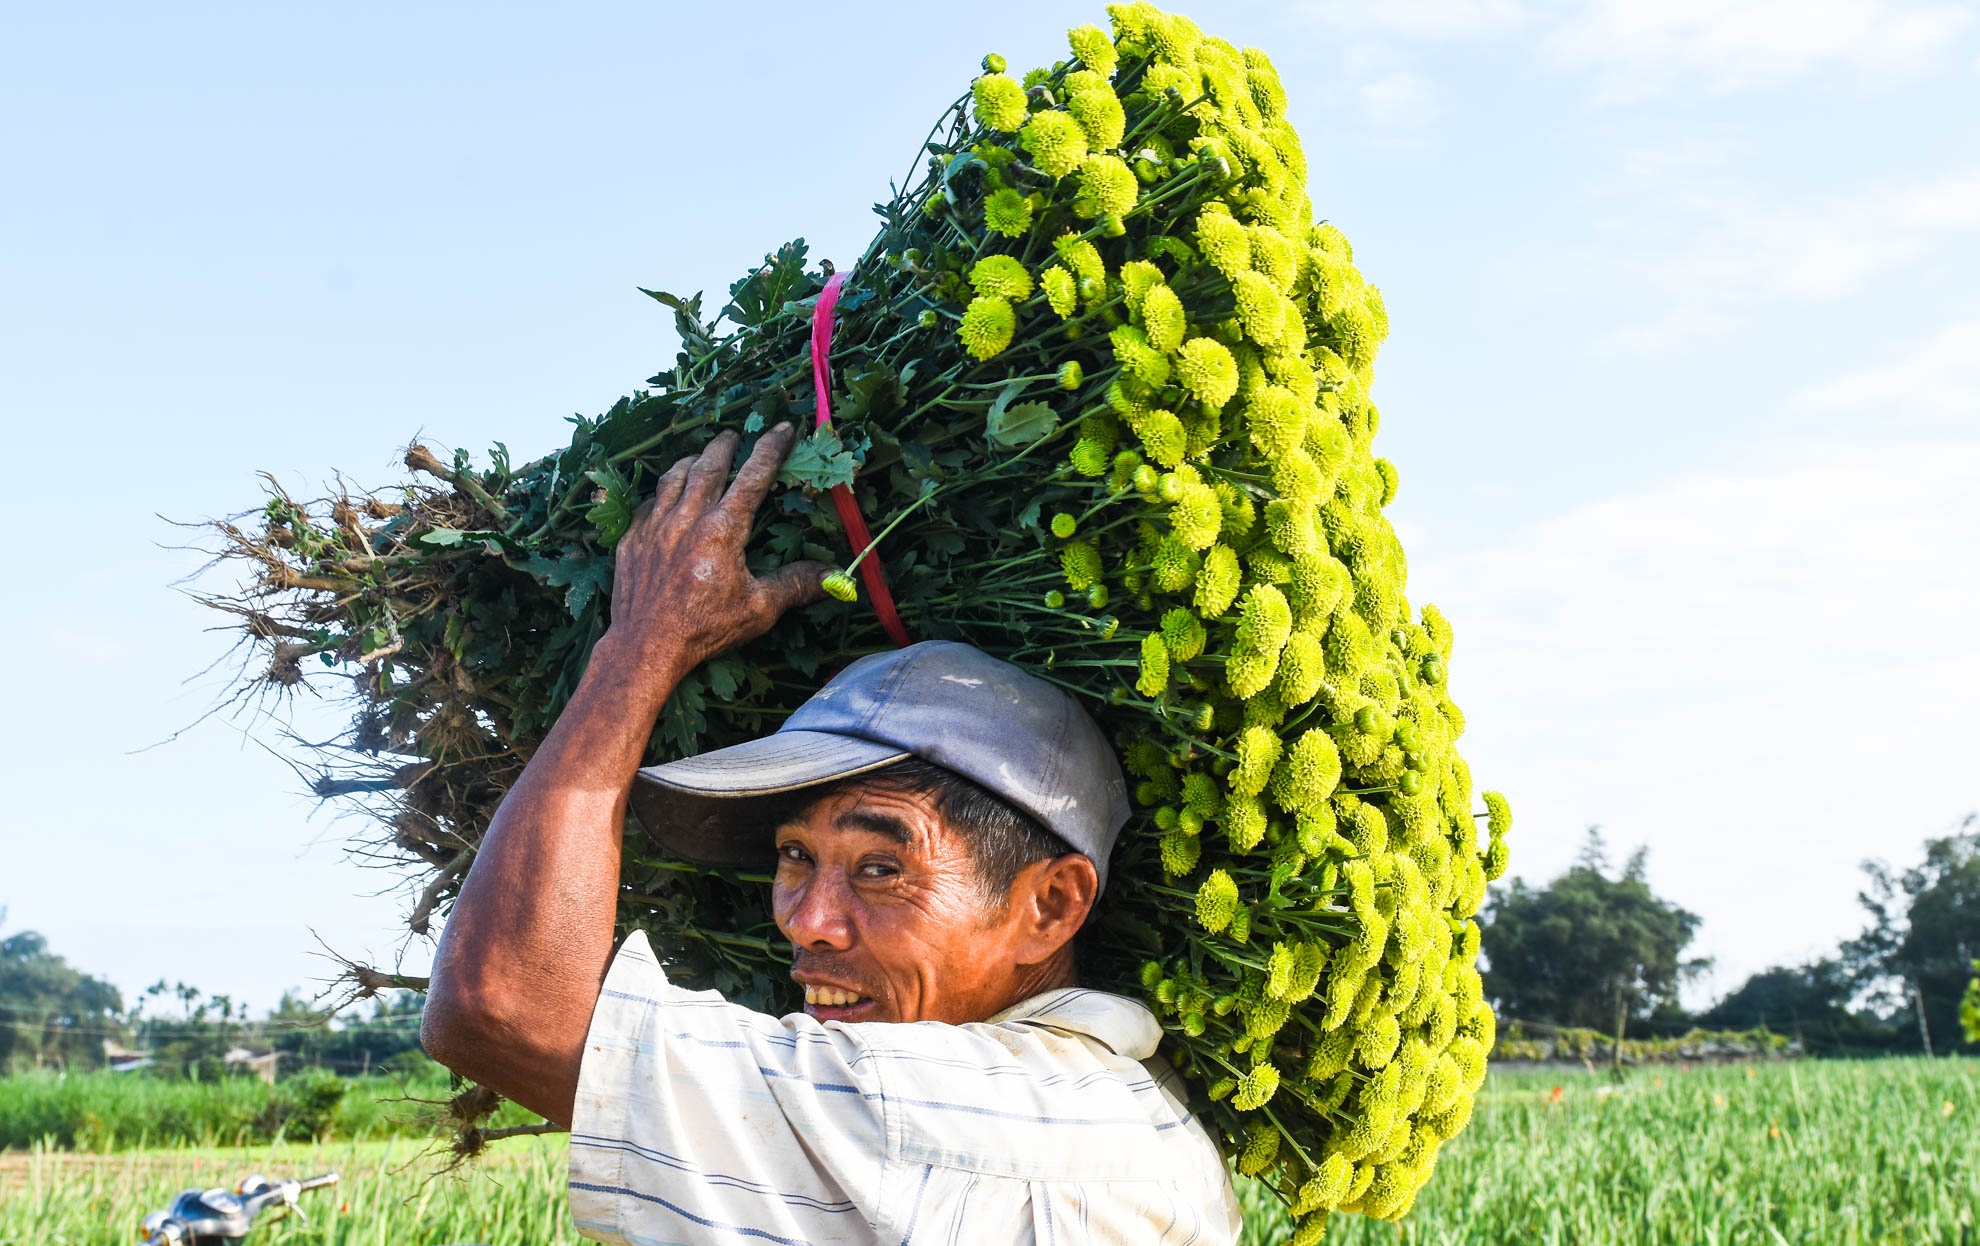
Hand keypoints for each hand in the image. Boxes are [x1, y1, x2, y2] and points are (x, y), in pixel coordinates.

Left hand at [607, 424, 831, 668]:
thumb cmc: (705, 629)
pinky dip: (662, 492)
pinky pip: (648, 502)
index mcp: (723, 530)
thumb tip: (834, 575)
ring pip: (673, 476)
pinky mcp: (631, 539)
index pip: (753, 476)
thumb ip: (796, 585)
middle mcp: (687, 518)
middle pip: (708, 465)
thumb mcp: (759, 609)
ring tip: (700, 455)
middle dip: (725, 445)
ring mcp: (655, 526)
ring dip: (690, 460)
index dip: (772, 448)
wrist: (645, 647)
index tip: (784, 428)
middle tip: (734, 435)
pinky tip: (667, 496)